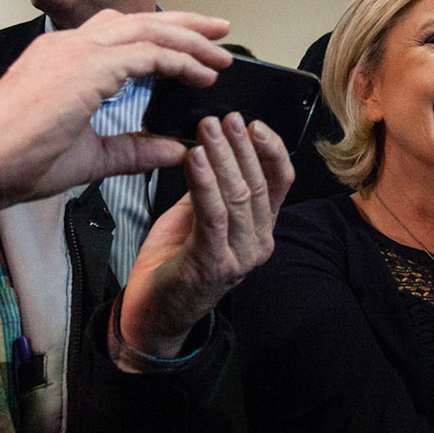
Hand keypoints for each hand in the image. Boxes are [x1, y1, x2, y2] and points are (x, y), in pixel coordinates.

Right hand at [0, 9, 231, 209]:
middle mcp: (69, 46)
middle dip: (186, 25)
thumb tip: (173, 149)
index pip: (120, 33)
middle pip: (140, 21)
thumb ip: (133, 150)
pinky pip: (147, 53)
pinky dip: (179, 60)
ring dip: (190, 39)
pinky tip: (200, 73)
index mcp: (62, 59)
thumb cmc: (13, 163)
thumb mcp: (90, 156)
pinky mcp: (86, 68)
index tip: (193, 50)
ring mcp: (76, 52)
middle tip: (220, 32)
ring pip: (148, 30)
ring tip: (220, 54)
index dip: (160, 37)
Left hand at [117, 112, 291, 360]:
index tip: (253, 123)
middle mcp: (258, 243)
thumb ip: (213, 186)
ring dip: (222, 159)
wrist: (153, 313)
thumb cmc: (175, 262)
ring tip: (206, 132)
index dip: (270, 149)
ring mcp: (239, 257)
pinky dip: (205, 184)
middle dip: (240, 146)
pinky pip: (213, 217)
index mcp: (260, 227)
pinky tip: (195, 160)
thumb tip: (214, 143)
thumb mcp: (200, 215)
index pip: (280, 181)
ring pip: (238, 197)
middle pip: (258, 184)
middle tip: (223, 119)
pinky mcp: (213, 265)